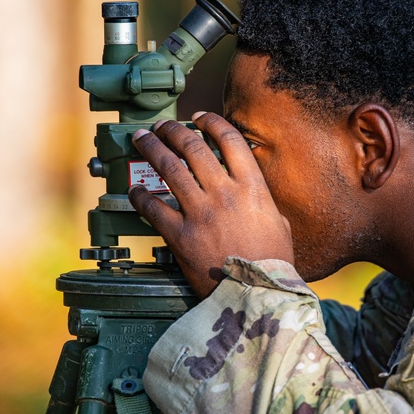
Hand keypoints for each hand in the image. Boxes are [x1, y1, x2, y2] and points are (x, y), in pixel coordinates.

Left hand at [129, 112, 293, 298]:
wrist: (258, 296)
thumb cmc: (272, 264)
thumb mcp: (279, 222)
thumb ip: (262, 200)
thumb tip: (252, 188)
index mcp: (252, 187)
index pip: (229, 139)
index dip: (210, 122)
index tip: (198, 117)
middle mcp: (225, 193)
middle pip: (192, 147)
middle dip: (173, 131)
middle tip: (163, 126)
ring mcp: (201, 213)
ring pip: (169, 169)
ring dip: (152, 149)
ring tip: (142, 140)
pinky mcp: (181, 236)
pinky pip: (153, 208)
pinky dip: (140, 195)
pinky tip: (135, 189)